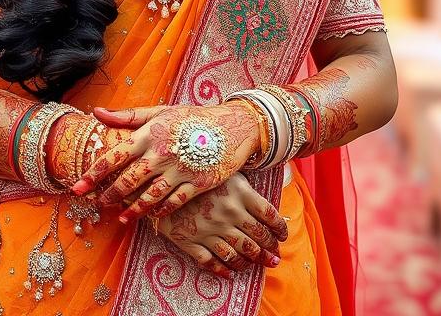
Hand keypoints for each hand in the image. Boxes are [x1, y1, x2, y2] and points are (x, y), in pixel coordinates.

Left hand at [71, 102, 261, 221]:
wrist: (232, 126)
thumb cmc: (192, 118)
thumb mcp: (161, 111)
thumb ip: (129, 116)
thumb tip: (97, 113)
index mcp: (150, 134)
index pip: (115, 156)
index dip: (94, 174)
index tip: (78, 187)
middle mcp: (161, 153)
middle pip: (129, 180)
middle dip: (110, 195)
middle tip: (97, 205)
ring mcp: (179, 170)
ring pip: (149, 196)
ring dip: (133, 209)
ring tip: (122, 217)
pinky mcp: (197, 184)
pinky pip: (173, 202)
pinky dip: (160, 210)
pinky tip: (152, 215)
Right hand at [142, 172, 287, 279]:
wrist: (157, 180)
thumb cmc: (193, 170)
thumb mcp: (223, 169)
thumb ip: (242, 183)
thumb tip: (262, 195)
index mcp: (240, 193)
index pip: (269, 215)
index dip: (279, 229)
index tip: (282, 235)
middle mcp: (230, 214)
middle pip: (257, 237)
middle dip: (269, 249)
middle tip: (275, 256)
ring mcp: (212, 230)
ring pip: (239, 254)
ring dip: (252, 261)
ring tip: (259, 264)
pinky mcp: (193, 243)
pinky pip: (213, 262)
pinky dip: (225, 270)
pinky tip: (232, 271)